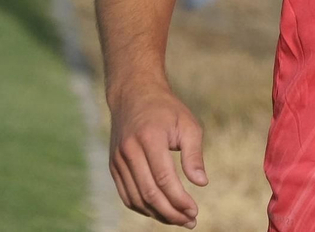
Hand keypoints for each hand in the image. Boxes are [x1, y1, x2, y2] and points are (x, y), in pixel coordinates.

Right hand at [108, 83, 207, 227]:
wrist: (134, 95)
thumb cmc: (167, 110)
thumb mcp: (188, 125)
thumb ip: (194, 155)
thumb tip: (201, 183)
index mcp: (149, 138)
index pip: (164, 178)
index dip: (179, 199)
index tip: (194, 211)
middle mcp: (129, 151)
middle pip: (149, 193)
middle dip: (171, 212)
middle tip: (190, 221)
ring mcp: (117, 160)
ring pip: (136, 198)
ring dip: (157, 214)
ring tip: (178, 219)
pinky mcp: (113, 166)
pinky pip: (126, 195)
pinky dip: (143, 208)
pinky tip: (160, 211)